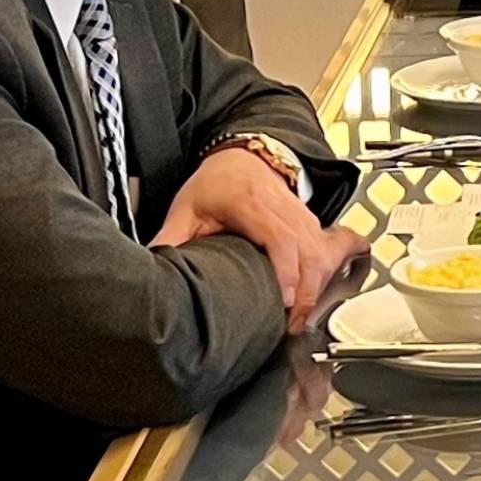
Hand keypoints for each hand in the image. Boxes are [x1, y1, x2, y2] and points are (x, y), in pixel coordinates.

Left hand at [157, 144, 360, 325]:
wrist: (241, 157)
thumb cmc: (215, 185)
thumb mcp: (186, 209)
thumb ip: (170, 240)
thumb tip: (155, 272)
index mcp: (249, 201)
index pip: (279, 235)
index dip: (286, 270)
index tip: (285, 301)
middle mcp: (281, 205)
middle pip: (308, 248)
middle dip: (308, 290)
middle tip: (295, 323)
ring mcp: (301, 212)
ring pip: (322, 250)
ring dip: (318, 285)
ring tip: (303, 318)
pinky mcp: (310, 221)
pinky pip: (326, 249)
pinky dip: (324, 275)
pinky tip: (313, 299)